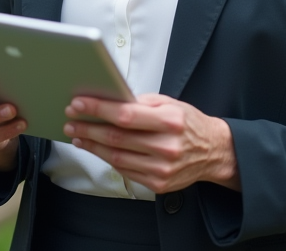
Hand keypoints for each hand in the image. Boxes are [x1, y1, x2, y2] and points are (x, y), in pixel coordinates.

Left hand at [63, 93, 239, 192]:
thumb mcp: (171, 104)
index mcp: (170, 121)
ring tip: (78, 135)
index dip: (98, 109)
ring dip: (93, 145)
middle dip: (89, 127)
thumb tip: (109, 101)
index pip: (125, 115)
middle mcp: (167, 146)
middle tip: (71, 120)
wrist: (214, 152)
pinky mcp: (158, 184)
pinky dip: (107, 158)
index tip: (78, 104)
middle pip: (116, 137)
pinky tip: (96, 148)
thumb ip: (141, 103)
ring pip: (117, 156)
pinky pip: (125, 170)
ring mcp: (162, 168)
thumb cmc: (189, 124)